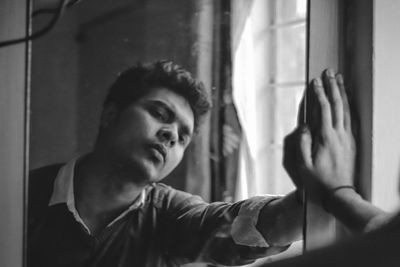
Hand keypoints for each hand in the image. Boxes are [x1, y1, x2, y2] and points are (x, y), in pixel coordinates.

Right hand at [284, 69, 355, 198]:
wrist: (338, 194)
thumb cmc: (318, 180)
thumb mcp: (304, 164)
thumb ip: (303, 143)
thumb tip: (305, 126)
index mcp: (326, 138)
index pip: (322, 109)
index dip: (318, 94)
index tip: (315, 82)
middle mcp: (339, 135)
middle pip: (337, 105)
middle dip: (332, 87)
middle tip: (329, 73)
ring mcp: (347, 138)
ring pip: (346, 110)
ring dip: (342, 93)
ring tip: (339, 79)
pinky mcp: (351, 142)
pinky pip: (350, 119)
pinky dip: (348, 106)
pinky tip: (346, 100)